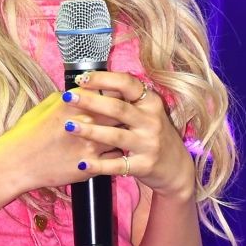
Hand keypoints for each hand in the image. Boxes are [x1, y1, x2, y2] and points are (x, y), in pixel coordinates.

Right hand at [0, 81, 122, 195]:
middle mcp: (85, 121)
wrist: (18, 162)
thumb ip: (71, 97)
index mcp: (75, 102)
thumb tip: (87, 92)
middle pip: (120, 110)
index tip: (119, 93)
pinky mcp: (92, 165)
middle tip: (126, 112)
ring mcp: (91, 145)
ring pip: (122, 134)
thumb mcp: (48, 104)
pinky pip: (116, 157)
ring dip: (123, 131)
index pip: (108, 90)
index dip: (116, 91)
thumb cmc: (29, 131)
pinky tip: (109, 150)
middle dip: (124, 110)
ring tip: (121, 131)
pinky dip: (116, 153)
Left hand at [64, 72, 194, 200]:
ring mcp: (149, 144)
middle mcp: (151, 121)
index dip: (103, 79)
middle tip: (68, 97)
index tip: (81, 78)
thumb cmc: (152, 132)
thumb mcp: (146, 112)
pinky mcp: (144, 166)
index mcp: (150, 102)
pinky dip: (99, 164)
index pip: (127, 83)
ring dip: (90, 130)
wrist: (176, 167)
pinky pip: (118, 165)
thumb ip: (124, 98)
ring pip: (115, 136)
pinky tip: (82, 162)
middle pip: (118, 108)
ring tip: (69, 126)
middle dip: (90, 101)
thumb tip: (89, 81)